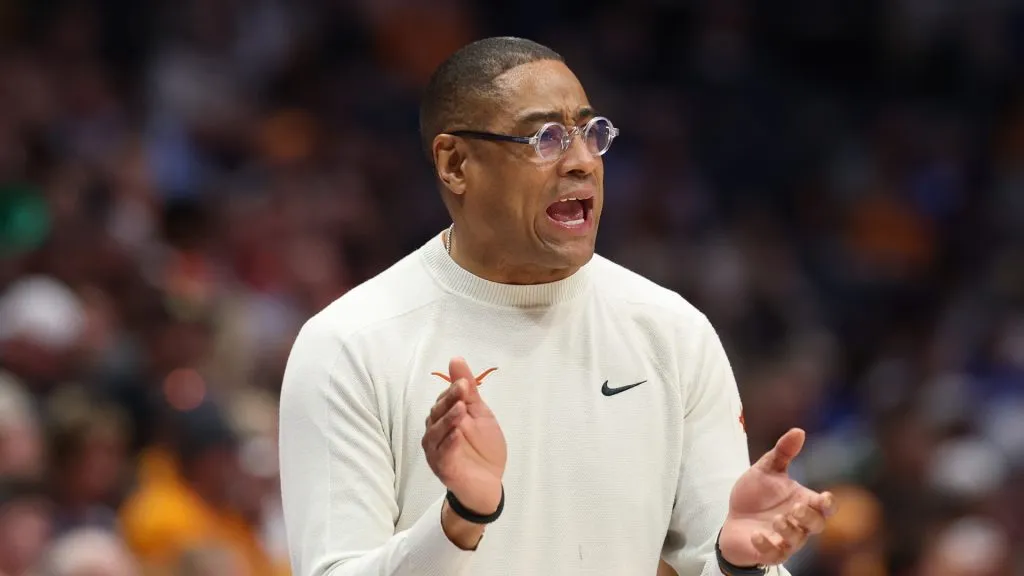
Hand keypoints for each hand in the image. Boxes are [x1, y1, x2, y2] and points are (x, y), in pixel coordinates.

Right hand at [422, 357, 506, 515]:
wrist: (489, 482)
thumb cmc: (483, 447)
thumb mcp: (480, 414)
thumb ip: (468, 390)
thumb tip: (455, 359)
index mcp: (443, 418)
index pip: (443, 400)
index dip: (453, 390)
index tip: (464, 382)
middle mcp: (435, 433)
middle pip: (437, 414)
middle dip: (449, 400)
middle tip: (462, 389)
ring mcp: (437, 452)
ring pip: (436, 433)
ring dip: (447, 420)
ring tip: (461, 409)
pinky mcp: (443, 469)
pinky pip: (442, 455)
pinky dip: (449, 444)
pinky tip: (458, 434)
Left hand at [718, 428, 835, 566]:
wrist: (733, 519)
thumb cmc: (755, 496)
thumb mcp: (765, 470)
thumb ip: (782, 453)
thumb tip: (799, 431)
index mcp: (803, 502)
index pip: (825, 507)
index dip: (828, 504)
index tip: (824, 497)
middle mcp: (798, 523)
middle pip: (816, 525)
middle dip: (809, 518)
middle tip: (795, 508)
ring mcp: (784, 540)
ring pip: (797, 540)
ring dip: (789, 531)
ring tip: (777, 520)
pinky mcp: (768, 552)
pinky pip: (774, 554)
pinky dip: (767, 545)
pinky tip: (757, 535)